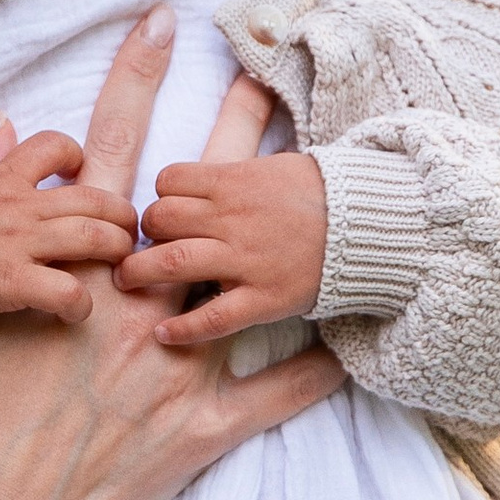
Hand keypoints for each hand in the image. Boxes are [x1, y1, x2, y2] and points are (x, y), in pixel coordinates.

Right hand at [0, 12, 346, 499]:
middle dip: (231, 132)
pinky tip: (356, 345)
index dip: (135, 81)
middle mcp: (134, 306)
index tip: (160, 25)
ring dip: (287, 233)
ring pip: (247, 282)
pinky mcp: (199, 434)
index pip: (111, 152)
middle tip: (268, 75)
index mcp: (74, 271)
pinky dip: (317, 372)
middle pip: (196, 200)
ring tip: (326, 186)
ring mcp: (174, 369)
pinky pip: (275, 398)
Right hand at [0, 122, 137, 322]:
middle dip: (120, 210)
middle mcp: (18, 206)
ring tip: (122, 263)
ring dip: (115, 250)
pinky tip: (77, 312)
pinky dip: (80, 305)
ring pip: (93, 238)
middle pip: (93, 196)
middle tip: (126, 226)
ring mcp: (18, 244)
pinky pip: (66, 292)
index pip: (53, 146)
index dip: (74, 155)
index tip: (77, 171)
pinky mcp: (11, 284)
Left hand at [119, 75, 329, 350]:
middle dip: (145, 232)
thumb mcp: (276, 166)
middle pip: (161, 219)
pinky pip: (213, 316)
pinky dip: (183, 328)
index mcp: (235, 182)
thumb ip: (234, 174)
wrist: (372, 226)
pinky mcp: (264, 299)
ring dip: (141, 272)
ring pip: (173, 262)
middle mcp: (232, 219)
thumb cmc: (326, 194)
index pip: (169, 182)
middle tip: (141, 245)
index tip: (163, 211)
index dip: (160, 197)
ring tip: (127, 281)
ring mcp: (246, 260)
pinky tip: (163, 333)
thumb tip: (201, 174)